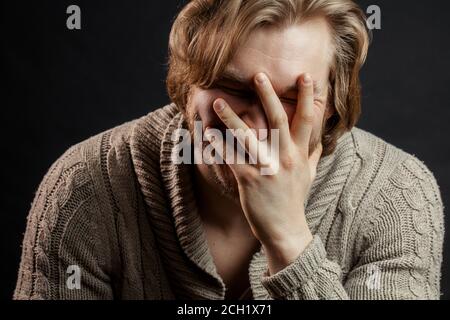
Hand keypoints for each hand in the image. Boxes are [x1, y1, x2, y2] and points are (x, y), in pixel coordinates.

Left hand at [206, 72, 322, 274]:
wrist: (286, 229)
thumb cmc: (294, 200)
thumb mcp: (309, 176)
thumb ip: (313, 156)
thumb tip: (320, 142)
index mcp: (300, 154)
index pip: (306, 120)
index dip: (307, 97)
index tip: (305, 75)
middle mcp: (285, 157)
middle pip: (278, 120)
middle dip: (268, 96)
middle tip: (258, 75)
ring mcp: (267, 169)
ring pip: (248, 138)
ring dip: (231, 118)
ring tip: (217, 102)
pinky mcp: (250, 181)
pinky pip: (232, 159)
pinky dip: (219, 146)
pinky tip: (208, 134)